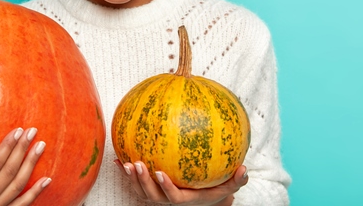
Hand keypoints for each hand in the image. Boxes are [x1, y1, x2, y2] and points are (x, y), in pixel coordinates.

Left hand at [114, 160, 247, 205]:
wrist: (199, 202)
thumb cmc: (213, 192)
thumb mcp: (227, 188)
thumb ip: (236, 181)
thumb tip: (245, 169)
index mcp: (184, 199)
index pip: (172, 197)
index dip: (165, 186)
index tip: (160, 172)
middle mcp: (168, 200)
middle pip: (152, 195)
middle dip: (143, 181)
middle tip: (138, 164)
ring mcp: (157, 197)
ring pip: (141, 191)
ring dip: (131, 178)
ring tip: (125, 163)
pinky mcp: (149, 191)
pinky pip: (134, 185)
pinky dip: (125, 174)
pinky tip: (117, 159)